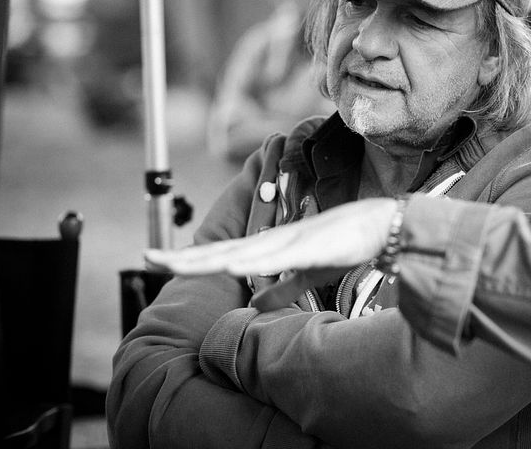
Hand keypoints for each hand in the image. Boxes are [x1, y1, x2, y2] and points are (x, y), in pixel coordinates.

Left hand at [144, 197, 399, 308]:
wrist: (382, 225)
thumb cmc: (346, 245)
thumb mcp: (308, 273)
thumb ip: (281, 288)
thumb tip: (255, 304)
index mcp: (271, 247)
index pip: (224, 255)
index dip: (191, 259)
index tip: (159, 262)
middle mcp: (275, 241)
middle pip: (223, 252)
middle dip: (186, 257)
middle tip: (148, 257)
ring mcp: (293, 242)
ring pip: (244, 254)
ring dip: (210, 259)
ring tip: (178, 264)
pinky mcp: (314, 248)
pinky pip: (280, 257)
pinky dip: (255, 262)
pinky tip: (234, 266)